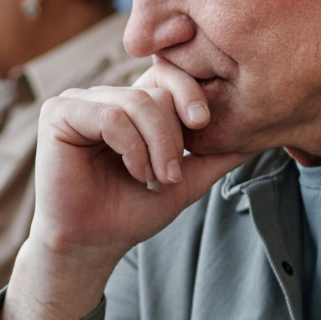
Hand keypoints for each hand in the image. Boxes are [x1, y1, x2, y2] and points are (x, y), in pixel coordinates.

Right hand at [0, 58, 251, 319]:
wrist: (93, 245)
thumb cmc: (130, 213)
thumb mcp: (187, 179)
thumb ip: (218, 154)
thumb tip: (261, 135)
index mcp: (132, 104)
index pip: (168, 74)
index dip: (189, 92)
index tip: (202, 124)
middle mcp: (105, 96)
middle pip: (157, 89)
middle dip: (174, 135)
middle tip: (173, 173)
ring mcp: (80, 101)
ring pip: (137, 101)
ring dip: (155, 145)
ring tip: (154, 177)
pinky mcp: (59, 113)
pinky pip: (110, 113)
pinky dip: (131, 146)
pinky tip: (133, 171)